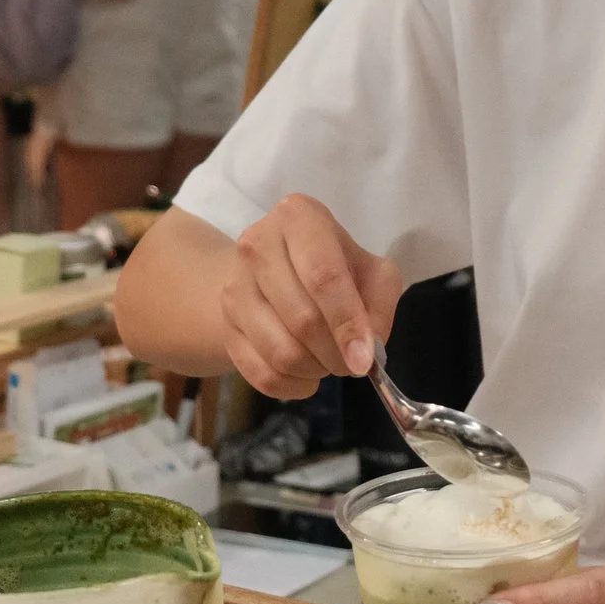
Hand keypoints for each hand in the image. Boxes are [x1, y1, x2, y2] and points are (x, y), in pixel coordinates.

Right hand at [218, 194, 403, 398]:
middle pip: (302, 319)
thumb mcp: (370, 270)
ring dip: (314, 370)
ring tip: (328, 361)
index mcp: (299, 217)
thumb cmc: (332, 266)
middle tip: (352, 362)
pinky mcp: (225, 325)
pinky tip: (307, 375)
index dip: (347, 323)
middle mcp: (258, 244)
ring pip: (280, 352)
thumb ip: (379, 303)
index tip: (364, 361)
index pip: (323, 276)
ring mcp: (234, 286)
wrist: (273, 271)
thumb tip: (368, 349)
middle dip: (335, 353)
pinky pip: (261, 374)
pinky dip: (292, 385)